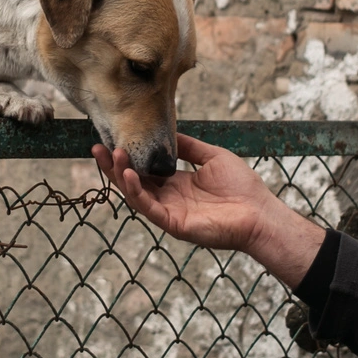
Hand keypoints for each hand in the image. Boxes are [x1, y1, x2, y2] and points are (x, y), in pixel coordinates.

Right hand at [92, 134, 324, 286]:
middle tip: (97, 147)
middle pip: (133, 181)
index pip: (144, 170)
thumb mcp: (213, 158)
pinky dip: (136, 191)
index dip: (127, 157)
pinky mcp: (174, 224)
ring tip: (111, 154)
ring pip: (136, 194)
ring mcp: (169, 212)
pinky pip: (149, 207)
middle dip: (113, 165)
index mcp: (177, 184)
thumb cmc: (242, 187)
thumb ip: (190, 147)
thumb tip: (170, 133)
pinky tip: (129, 173)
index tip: (112, 139)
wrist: (260, 213)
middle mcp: (169, 198)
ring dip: (120, 175)